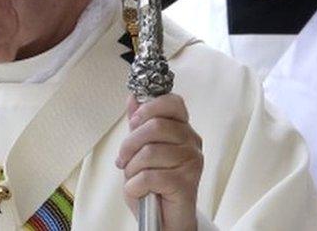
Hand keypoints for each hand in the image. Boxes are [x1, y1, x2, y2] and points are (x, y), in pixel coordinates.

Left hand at [117, 94, 203, 230]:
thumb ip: (139, 124)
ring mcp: (191, 163)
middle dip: (130, 144)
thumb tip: (133, 97)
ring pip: (148, 152)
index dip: (150, 107)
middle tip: (124, 159)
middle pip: (154, 126)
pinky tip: (140, 191)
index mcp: (182, 130)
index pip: (173, 103)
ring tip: (135, 178)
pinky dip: (135, 186)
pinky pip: (148, 176)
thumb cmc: (153, 184)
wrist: (165, 220)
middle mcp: (192, 143)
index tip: (135, 121)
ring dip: (132, 169)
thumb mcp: (140, 150)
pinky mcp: (186, 183)